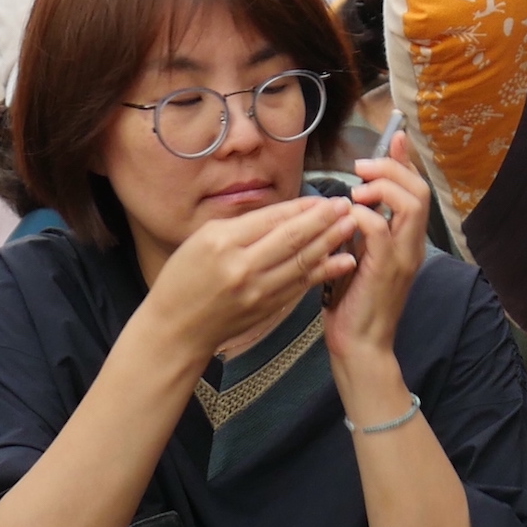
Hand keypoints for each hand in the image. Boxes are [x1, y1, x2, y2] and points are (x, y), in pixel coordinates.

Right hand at [139, 194, 358, 364]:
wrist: (176, 329)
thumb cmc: (184, 279)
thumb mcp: (203, 239)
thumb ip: (243, 225)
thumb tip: (285, 212)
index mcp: (223, 243)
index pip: (272, 219)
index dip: (302, 207)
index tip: (324, 197)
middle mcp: (243, 267)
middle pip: (292, 239)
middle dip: (324, 221)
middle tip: (346, 206)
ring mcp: (257, 292)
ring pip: (302, 262)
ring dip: (330, 243)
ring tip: (351, 226)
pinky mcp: (266, 309)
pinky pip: (300, 286)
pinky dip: (324, 272)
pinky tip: (343, 260)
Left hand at [324, 133, 434, 367]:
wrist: (359, 347)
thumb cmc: (353, 306)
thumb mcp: (360, 258)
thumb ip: (363, 231)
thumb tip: (352, 200)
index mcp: (408, 241)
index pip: (417, 191)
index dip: (406, 162)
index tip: (394, 139)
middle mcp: (413, 246)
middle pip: (420, 190)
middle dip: (392, 169)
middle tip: (363, 168)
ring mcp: (403, 258)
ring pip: (410, 204)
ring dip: (383, 188)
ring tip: (358, 189)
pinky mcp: (386, 270)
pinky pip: (380, 229)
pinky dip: (363, 215)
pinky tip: (348, 217)